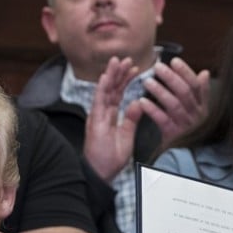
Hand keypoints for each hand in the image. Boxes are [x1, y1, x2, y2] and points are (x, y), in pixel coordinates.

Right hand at [83, 56, 140, 181]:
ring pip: (104, 91)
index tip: (135, 69)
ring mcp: (97, 117)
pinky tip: (106, 77)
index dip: (125, 81)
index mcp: (109, 117)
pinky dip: (101, 89)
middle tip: (127, 59)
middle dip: (118, 73)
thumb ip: (131, 120)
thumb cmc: (110, 159)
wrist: (100, 174)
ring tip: (118, 61)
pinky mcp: (94, 122)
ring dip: (111, 75)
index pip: (117, 94)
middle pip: (110, 89)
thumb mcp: (126, 137)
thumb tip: (138, 103)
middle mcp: (101, 114)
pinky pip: (98, 102)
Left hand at [138, 57, 209, 150]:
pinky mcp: (174, 135)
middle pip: (185, 92)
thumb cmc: (189, 129)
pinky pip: (163, 120)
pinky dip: (152, 110)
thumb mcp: (196, 110)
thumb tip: (204, 73)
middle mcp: (197, 115)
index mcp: (202, 106)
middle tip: (157, 67)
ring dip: (160, 91)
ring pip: (174, 104)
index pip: (196, 85)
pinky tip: (142, 102)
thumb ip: (200, 92)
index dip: (185, 72)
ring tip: (147, 81)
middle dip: (171, 78)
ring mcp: (186, 125)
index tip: (173, 60)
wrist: (185, 157)